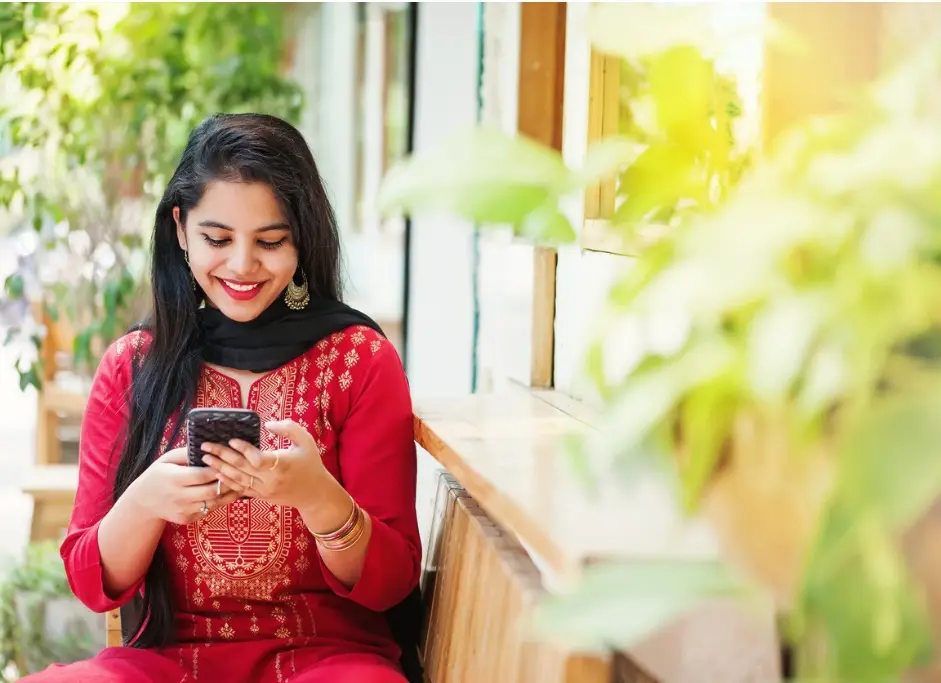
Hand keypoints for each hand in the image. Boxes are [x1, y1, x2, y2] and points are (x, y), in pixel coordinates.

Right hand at [128, 448, 241, 524]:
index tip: (227, 461)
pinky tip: (226, 493)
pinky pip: (207, 511)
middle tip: (238, 473)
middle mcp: (178, 497)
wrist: (143, 501)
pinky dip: (218, 502)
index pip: (202, 475)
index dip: (217, 468)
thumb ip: (186, 452)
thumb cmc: (158, 474)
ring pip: (213, 504)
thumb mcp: (167, 459)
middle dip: (227, 482)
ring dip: (228, 494)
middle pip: (211, 492)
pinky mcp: (186, 519)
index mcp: (173, 479)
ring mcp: (183, 510)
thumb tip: (207, 445)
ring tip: (238, 483)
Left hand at [200, 419, 329, 509]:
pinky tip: (217, 474)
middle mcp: (272, 479)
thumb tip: (268, 424)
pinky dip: (227, 482)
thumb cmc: (311, 463)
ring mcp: (265, 489)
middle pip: (242, 468)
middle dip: (222, 456)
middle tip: (205, 446)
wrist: (315, 493)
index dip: (243, 449)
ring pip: (238, 479)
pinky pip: (241, 489)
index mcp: (283, 464)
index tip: (231, 440)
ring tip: (205, 459)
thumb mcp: (306, 441)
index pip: (257, 458)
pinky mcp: (262, 496)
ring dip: (219, 468)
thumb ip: (288, 428)